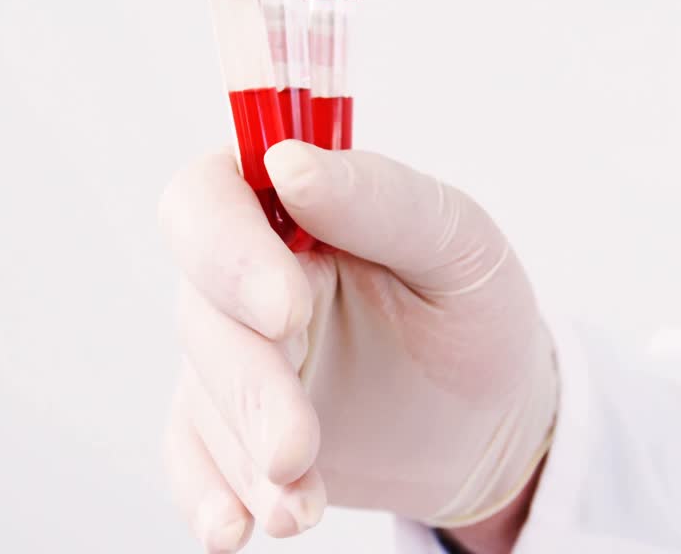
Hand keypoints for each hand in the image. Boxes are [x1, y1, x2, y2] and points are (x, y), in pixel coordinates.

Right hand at [159, 141, 557, 552]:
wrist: (488, 417)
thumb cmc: (473, 309)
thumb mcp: (457, 243)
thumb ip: (380, 198)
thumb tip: (287, 162)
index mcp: (289, 205)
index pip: (207, 198)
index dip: (227, 251)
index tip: (287, 310)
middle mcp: (244, 275)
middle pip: (200, 312)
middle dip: (249, 386)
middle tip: (297, 447)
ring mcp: (234, 355)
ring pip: (202, 394)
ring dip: (245, 457)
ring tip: (300, 508)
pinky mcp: (232, 427)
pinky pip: (191, 456)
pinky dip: (205, 495)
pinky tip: (233, 530)